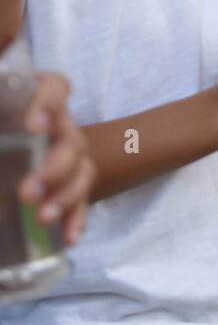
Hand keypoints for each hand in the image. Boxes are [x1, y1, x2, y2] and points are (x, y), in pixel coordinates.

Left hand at [17, 73, 94, 245]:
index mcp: (30, 102)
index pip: (54, 88)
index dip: (50, 103)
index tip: (34, 127)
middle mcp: (55, 127)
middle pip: (72, 139)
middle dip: (55, 167)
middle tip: (27, 192)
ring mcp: (64, 158)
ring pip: (82, 171)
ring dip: (67, 196)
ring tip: (42, 218)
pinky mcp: (65, 188)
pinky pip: (81, 202)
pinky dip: (75, 218)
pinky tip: (67, 236)